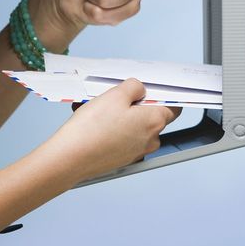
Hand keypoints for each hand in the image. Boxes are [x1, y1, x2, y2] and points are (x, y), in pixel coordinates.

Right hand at [47, 79, 179, 180]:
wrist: (70, 158)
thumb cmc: (93, 129)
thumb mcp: (115, 95)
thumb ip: (134, 87)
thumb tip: (139, 89)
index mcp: (154, 122)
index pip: (174, 107)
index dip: (164, 95)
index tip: (153, 88)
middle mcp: (150, 140)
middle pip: (151, 116)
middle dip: (135, 104)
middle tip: (115, 95)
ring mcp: (136, 152)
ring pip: (133, 126)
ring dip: (119, 115)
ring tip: (97, 107)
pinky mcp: (121, 158)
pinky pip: (121, 138)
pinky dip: (110, 128)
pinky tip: (92, 121)